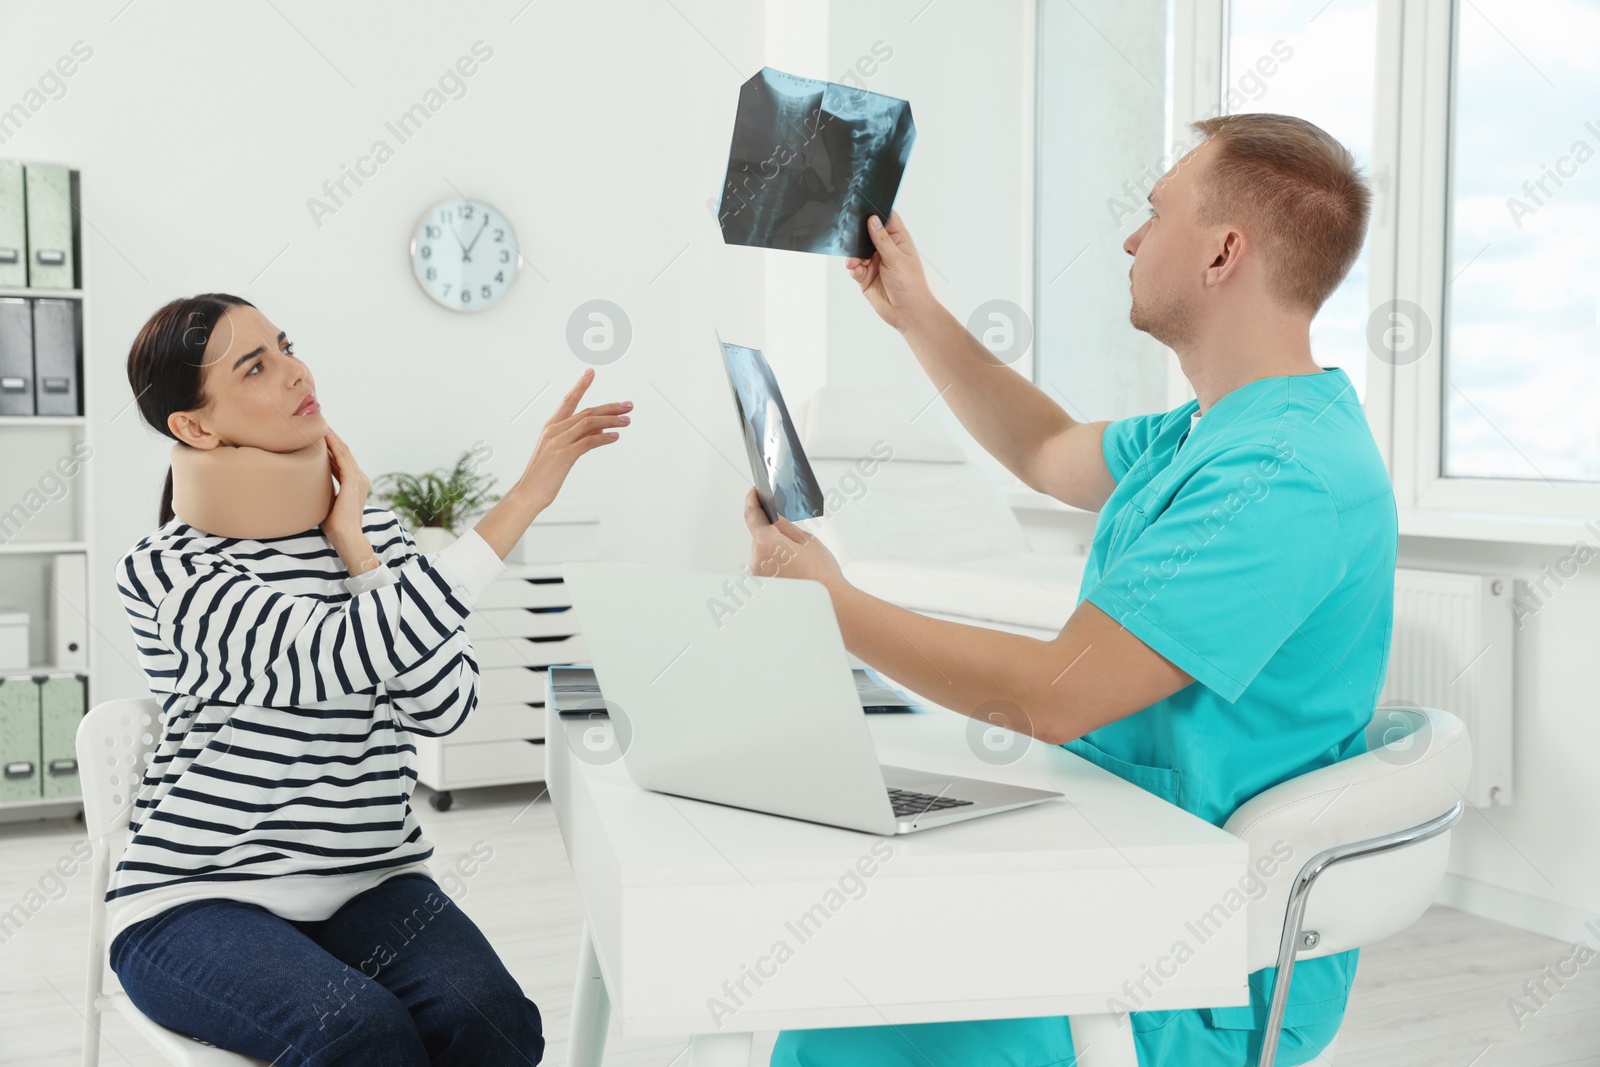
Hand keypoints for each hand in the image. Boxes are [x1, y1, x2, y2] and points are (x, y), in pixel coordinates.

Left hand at [322, 429, 370, 540]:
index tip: (320, 436)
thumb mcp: (328, 503)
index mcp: (355, 484)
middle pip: (344, 452)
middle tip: (318, 424)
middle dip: (332, 438)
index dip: (332, 447)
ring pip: (343, 451)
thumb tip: (305, 486)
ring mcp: (358, 478)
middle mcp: (360, 478)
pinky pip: (341, 458)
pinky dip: (333, 445)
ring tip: (320, 425)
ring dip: (332, 437)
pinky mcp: (353, 481)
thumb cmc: (336, 527)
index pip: (343, 460)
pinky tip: (324, 436)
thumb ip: (323, 492)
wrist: (347, 537)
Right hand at [518, 368, 629, 510]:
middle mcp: (554, 430)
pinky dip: (604, 437)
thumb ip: (579, 437)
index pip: (568, 400)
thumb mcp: (562, 451)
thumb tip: (601, 428)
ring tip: (627, 421)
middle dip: (610, 407)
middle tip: (628, 405)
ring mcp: (558, 441)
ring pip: (589, 423)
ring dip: (611, 420)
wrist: (529, 493)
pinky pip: (588, 441)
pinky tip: (615, 437)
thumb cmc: (545, 474)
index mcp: (551, 426)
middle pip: (586, 411)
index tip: (591, 372)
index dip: (581, 385)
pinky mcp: (564, 455)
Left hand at [742, 487, 843, 588]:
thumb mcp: (806, 539)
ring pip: (763, 551)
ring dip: (775, 548)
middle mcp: (757, 559)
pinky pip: (766, 564)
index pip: (752, 515)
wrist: (828, 599)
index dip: (752, 500)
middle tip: (792, 535)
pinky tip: (793, 567)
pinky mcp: (763, 584)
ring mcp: (759, 574)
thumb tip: (773, 515)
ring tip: (798, 557)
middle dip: (771, 530)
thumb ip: (784, 525)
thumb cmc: (820, 573)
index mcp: (766, 543)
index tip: (753, 493)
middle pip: (759, 535)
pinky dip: (776, 561)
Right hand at [844, 211, 936, 331]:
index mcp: (898, 240)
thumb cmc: (910, 285)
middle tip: (849, 233)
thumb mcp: (896, 259)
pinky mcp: (865, 276)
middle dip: (858, 234)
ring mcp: (875, 263)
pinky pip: (854, 267)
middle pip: (868, 234)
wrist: (907, 313)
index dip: (877, 211)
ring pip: (858, 251)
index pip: (887, 219)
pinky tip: (855, 269)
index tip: (864, 204)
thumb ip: (882, 239)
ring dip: (853, 254)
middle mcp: (885, 249)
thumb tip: (872, 219)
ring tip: (854, 261)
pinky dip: (853, 267)